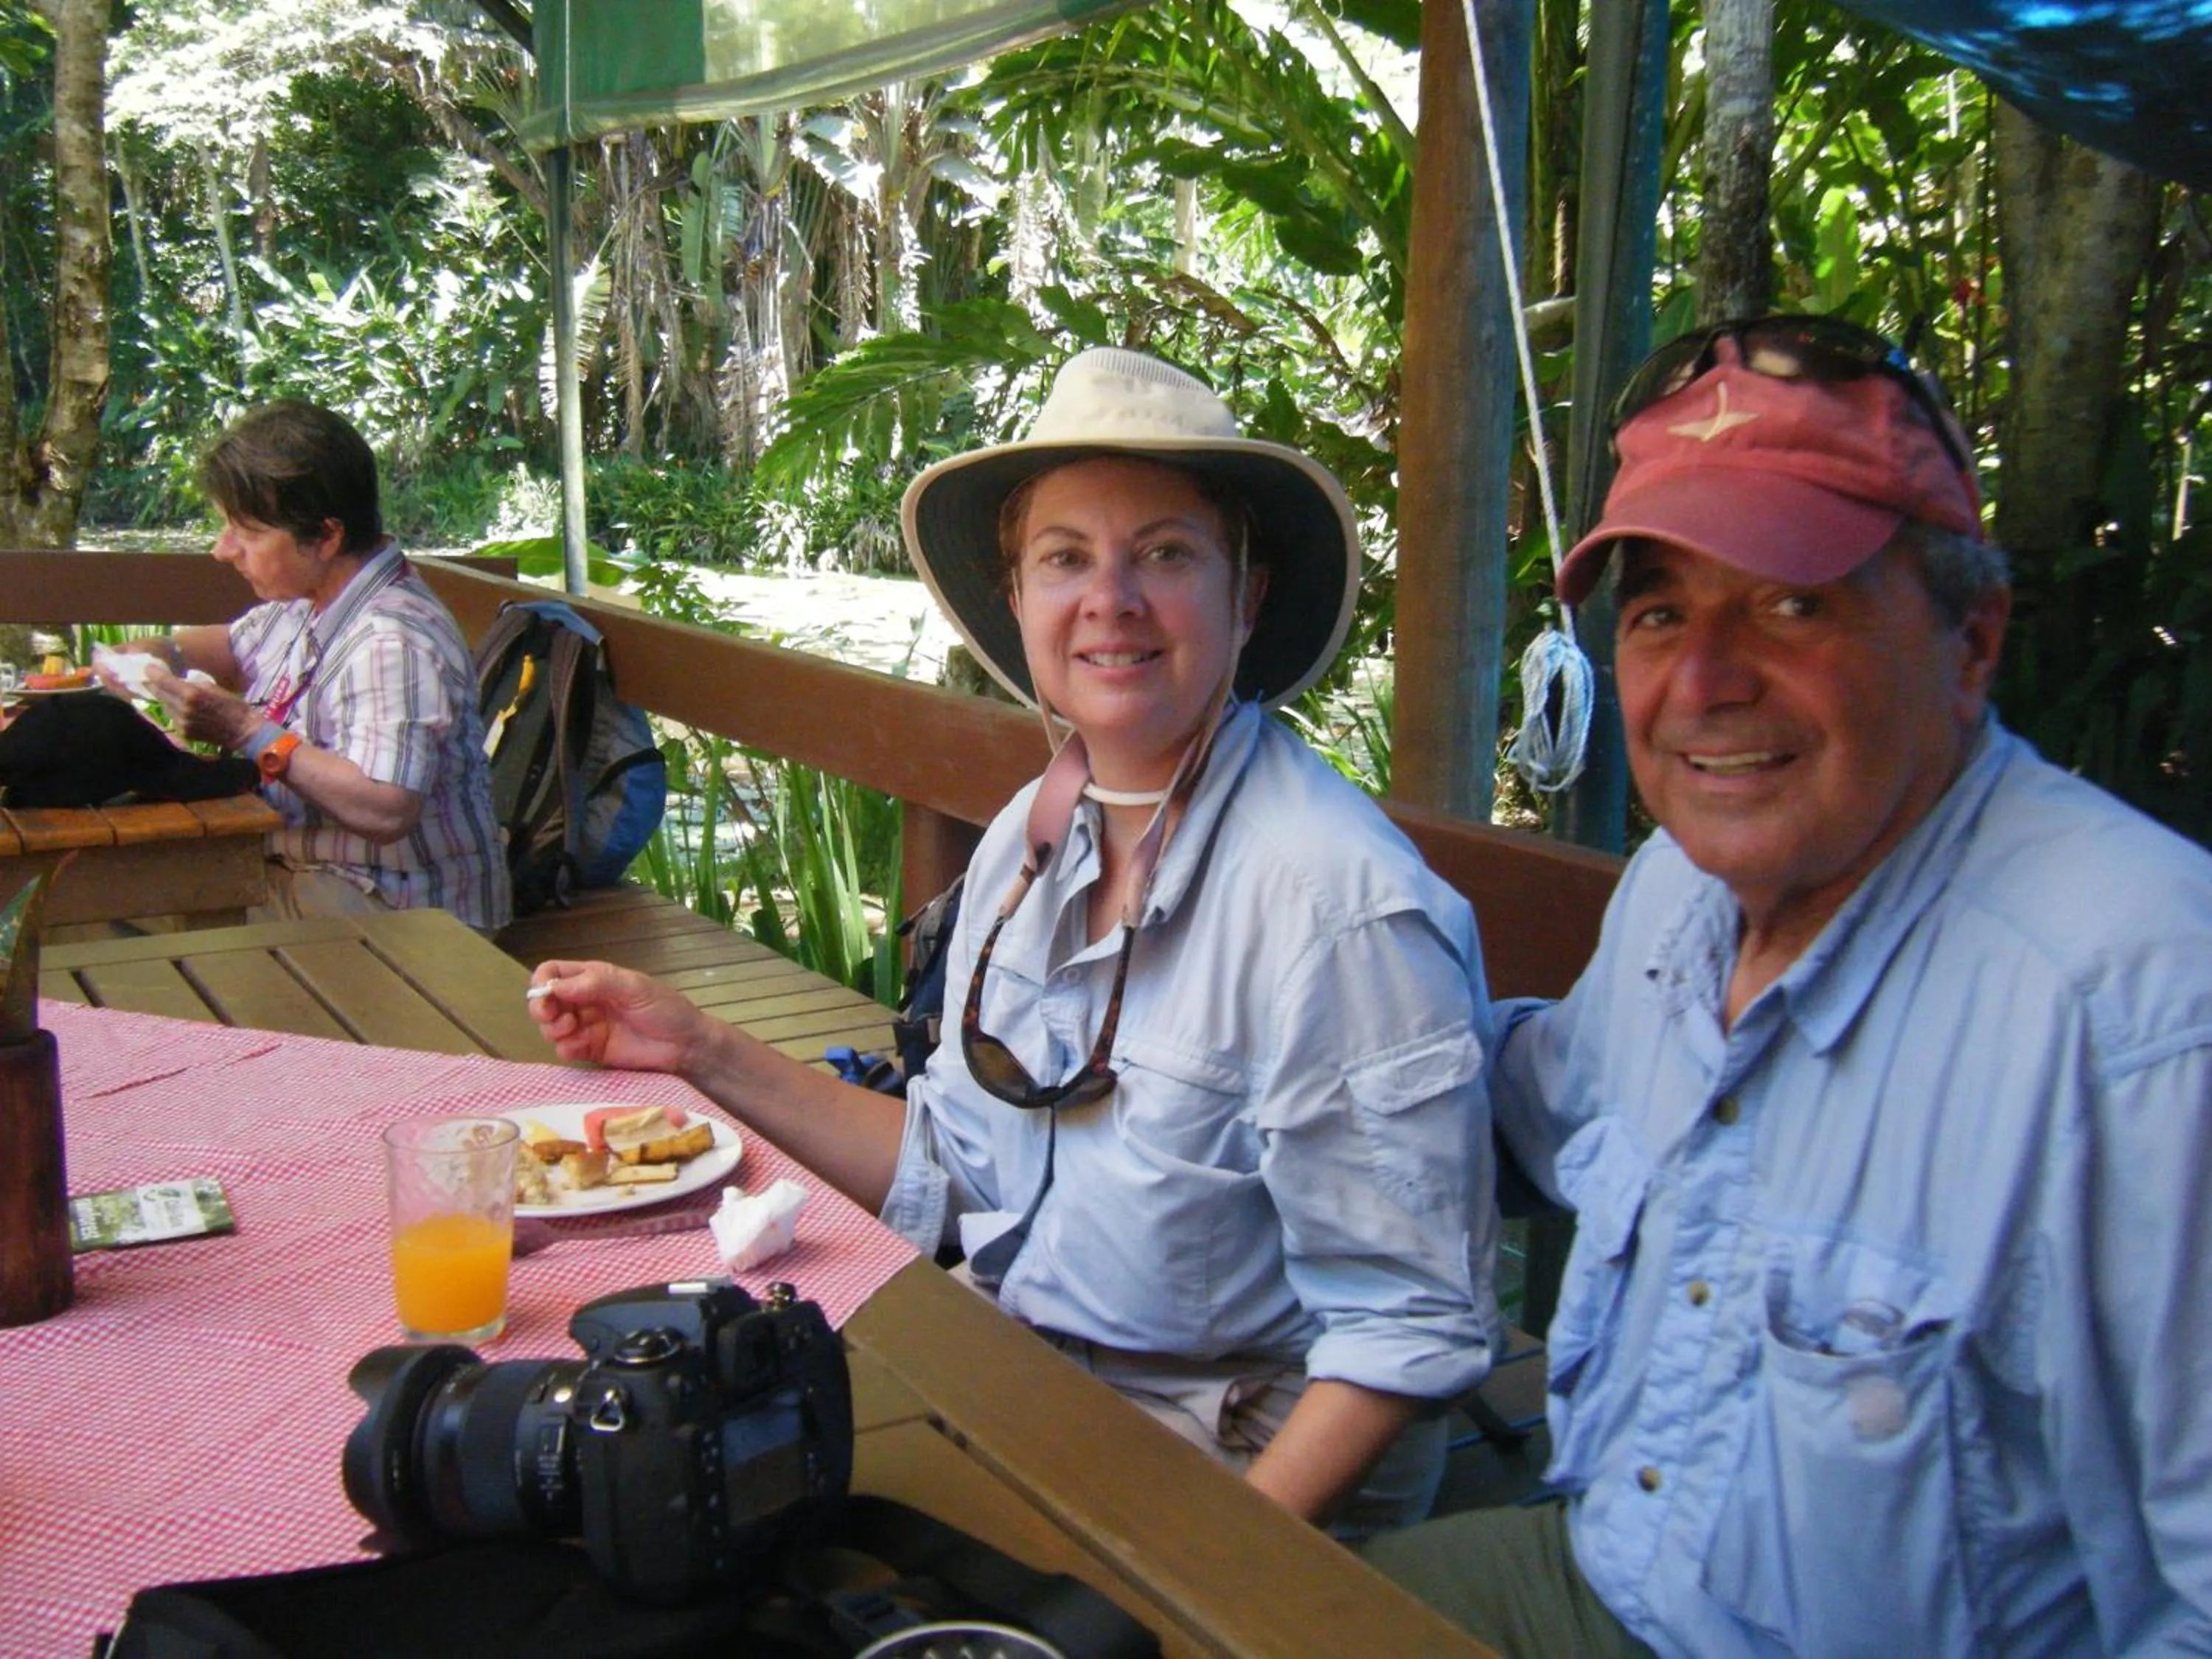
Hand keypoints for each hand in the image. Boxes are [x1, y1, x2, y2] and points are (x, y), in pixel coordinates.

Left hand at [143, 661, 262, 750]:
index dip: (153, 673)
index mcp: (191, 694)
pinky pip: (172, 717)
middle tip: (151, 677)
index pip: (163, 681)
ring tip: (168, 692)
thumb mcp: (213, 687)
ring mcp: (182, 722)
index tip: (147, 667)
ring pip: (165, 706)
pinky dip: (174, 710)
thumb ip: (192, 684)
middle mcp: (182, 709)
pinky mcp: (184, 733)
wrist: (243, 731)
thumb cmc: (233, 705)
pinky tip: (182, 708)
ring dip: (165, 698)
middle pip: (159, 694)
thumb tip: (177, 680)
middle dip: (154, 685)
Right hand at [528, 960, 709, 1074]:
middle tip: (550, 1016)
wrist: (685, 1045)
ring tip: (571, 1028)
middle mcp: (585, 1001)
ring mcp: (586, 1027)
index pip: (553, 973)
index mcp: (593, 978)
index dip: (543, 982)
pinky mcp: (590, 1051)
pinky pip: (565, 1049)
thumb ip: (596, 983)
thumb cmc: (664, 1009)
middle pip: (545, 1001)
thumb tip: (556, 987)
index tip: (546, 994)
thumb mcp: (634, 987)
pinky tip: (580, 1046)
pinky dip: (566, 1047)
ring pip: (551, 1027)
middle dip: (541, 1008)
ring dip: (552, 1028)